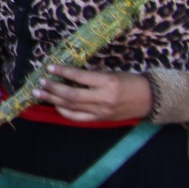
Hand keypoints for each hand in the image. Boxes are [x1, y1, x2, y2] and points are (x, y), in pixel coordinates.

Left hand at [35, 65, 152, 123]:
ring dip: (53, 99)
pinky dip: (64, 112)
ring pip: (72, 107)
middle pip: (71, 95)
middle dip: (53, 88)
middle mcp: (103, 99)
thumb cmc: (130, 82)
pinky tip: (55, 104)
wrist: (149, 100)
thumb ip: (91, 76)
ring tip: (39, 93)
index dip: (63, 72)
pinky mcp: (100, 120)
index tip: (50, 67)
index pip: (79, 77)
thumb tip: (68, 73)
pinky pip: (78, 118)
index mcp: (108, 82)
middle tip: (40, 81)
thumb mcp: (112, 73)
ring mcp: (101, 112)